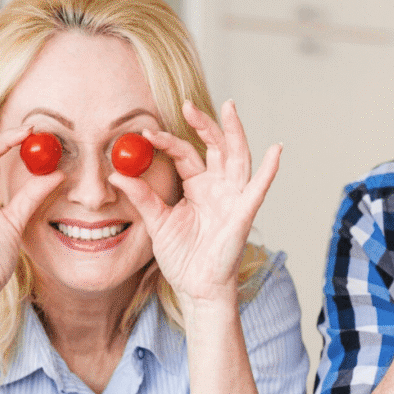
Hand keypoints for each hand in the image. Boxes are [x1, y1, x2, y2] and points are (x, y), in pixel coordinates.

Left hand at [108, 99, 280, 308]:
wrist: (196, 288)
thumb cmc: (182, 258)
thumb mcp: (156, 222)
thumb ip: (141, 196)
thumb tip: (117, 175)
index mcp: (197, 186)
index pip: (185, 153)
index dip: (168, 141)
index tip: (146, 133)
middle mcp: (218, 187)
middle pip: (215, 146)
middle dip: (204, 124)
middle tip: (187, 105)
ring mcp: (232, 198)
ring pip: (237, 157)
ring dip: (235, 132)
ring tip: (230, 108)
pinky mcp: (243, 214)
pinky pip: (258, 189)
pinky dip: (269, 171)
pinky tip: (276, 151)